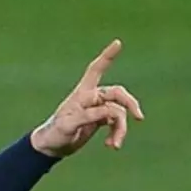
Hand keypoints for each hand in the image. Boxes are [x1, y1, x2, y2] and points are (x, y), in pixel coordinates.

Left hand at [30, 39, 145, 157]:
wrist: (52, 147)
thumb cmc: (55, 133)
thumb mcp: (69, 124)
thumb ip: (89, 116)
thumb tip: (111, 113)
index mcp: (82, 93)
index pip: (96, 70)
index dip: (107, 57)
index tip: (118, 43)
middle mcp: (92, 97)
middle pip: (118, 94)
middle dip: (129, 105)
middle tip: (139, 117)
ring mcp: (98, 108)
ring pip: (119, 113)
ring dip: (120, 129)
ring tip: (114, 145)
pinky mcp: (100, 120)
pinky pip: (116, 123)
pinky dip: (117, 133)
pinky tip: (111, 145)